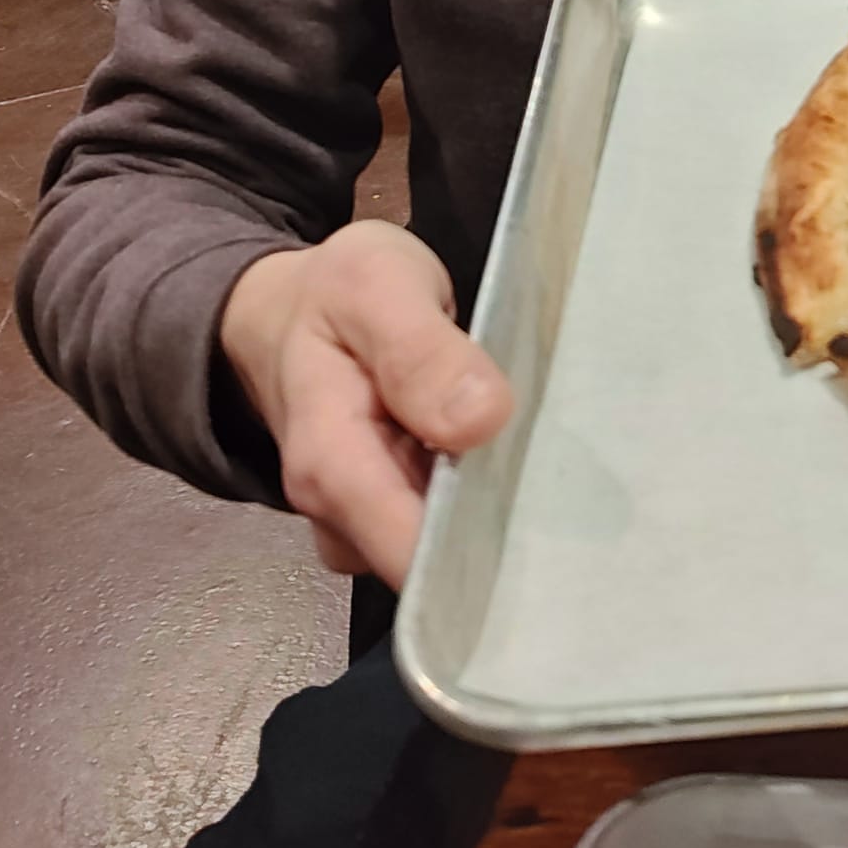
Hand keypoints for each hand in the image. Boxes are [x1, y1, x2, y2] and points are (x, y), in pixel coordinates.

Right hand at [219, 221, 512, 586]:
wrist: (285, 308)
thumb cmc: (333, 295)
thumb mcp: (375, 287)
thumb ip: (419, 350)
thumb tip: (479, 419)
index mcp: (330, 465)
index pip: (406, 550)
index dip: (475, 547)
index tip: (546, 516)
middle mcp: (341, 513)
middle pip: (433, 560)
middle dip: (498, 531)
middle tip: (561, 478)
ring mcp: (364, 520)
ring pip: (445, 547)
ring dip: (496, 512)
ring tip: (541, 454)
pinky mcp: (390, 511)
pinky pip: (446, 525)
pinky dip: (484, 497)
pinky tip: (513, 455)